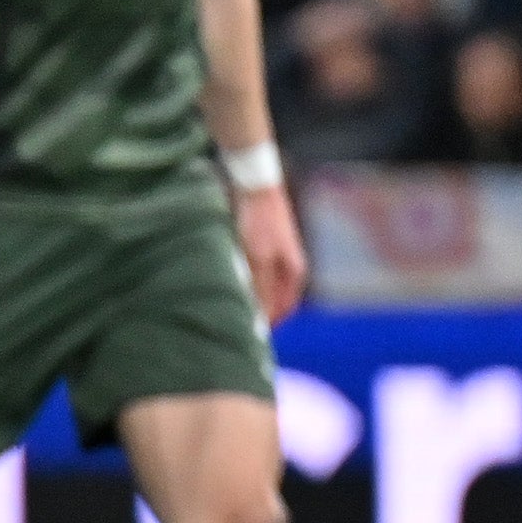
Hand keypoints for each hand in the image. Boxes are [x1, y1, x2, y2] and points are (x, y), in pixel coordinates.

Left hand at [235, 184, 307, 324]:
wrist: (255, 186)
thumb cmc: (260, 223)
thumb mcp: (258, 259)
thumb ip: (261, 289)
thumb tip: (260, 317)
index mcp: (294, 273)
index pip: (283, 310)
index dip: (267, 324)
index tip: (248, 337)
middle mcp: (289, 267)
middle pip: (274, 300)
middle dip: (257, 312)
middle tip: (235, 324)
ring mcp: (277, 256)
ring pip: (262, 287)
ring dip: (248, 296)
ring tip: (227, 304)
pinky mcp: (262, 246)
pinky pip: (254, 273)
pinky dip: (243, 281)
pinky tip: (227, 281)